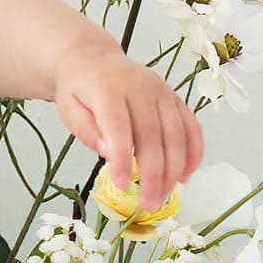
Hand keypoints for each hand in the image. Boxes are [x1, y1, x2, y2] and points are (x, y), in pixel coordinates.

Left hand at [55, 45, 202, 204]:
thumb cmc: (79, 89)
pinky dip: (194, 151)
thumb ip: (85, 130)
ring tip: (165, 196)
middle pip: (153, 136)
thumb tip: (108, 152)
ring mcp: (161, 91)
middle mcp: (140, 88)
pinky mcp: (174, 97)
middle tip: (149, 203)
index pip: (119, 128)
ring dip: (174, 170)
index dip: (121, 158)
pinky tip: (186, 175)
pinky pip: (191, 125)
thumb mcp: (68, 108)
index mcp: (109, 89)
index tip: (122, 185)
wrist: (93, 59)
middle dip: (154, 174)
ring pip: (176, 134)